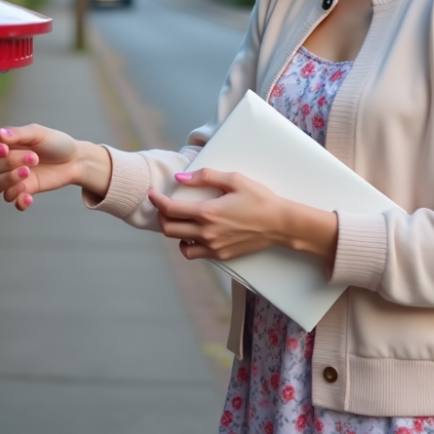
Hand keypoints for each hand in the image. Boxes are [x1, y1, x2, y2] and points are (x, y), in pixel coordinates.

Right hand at [0, 124, 84, 210]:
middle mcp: (7, 162)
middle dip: (9, 163)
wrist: (75, 160)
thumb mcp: (39, 133)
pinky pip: (12, 200)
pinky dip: (18, 200)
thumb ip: (18, 133)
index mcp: (7, 145)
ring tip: (29, 173)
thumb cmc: (56, 143)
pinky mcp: (25, 190)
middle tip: (33, 158)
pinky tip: (29, 196)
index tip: (5, 149)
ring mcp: (15, 178)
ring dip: (10, 181)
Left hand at [148, 168, 289, 260]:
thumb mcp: (234, 180)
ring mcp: (213, 247)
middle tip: (164, 205)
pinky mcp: (221, 256)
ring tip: (180, 220)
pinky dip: (188, 245)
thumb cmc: (260, 199)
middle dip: (161, 215)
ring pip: (180, 245)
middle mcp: (207, 233)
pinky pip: (195, 254)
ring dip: (174, 232)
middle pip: (169, 229)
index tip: (152, 193)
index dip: (157, 201)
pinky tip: (195, 234)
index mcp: (208, 213)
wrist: (281, 224)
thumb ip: (205, 177)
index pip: (171, 209)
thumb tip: (180, 178)